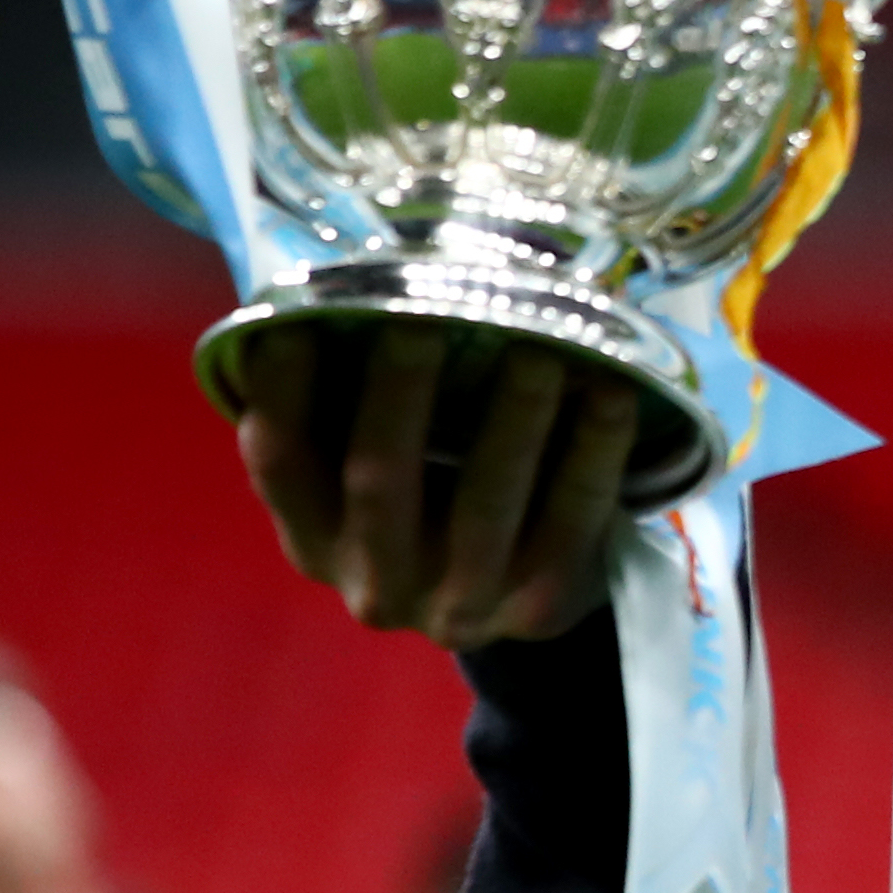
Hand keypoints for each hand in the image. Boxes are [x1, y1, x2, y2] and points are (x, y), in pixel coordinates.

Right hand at [236, 324, 639, 646]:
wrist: (515, 605)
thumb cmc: (431, 505)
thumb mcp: (370, 474)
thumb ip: (347, 408)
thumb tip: (341, 286)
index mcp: (316, 537)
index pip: (281, 463)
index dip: (282, 392)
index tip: (298, 318)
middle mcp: (376, 581)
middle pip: (379, 480)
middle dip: (400, 394)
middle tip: (424, 317)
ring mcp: (460, 604)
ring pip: (484, 505)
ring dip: (512, 419)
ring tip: (540, 349)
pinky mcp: (539, 606)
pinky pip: (572, 520)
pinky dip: (593, 453)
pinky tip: (611, 394)